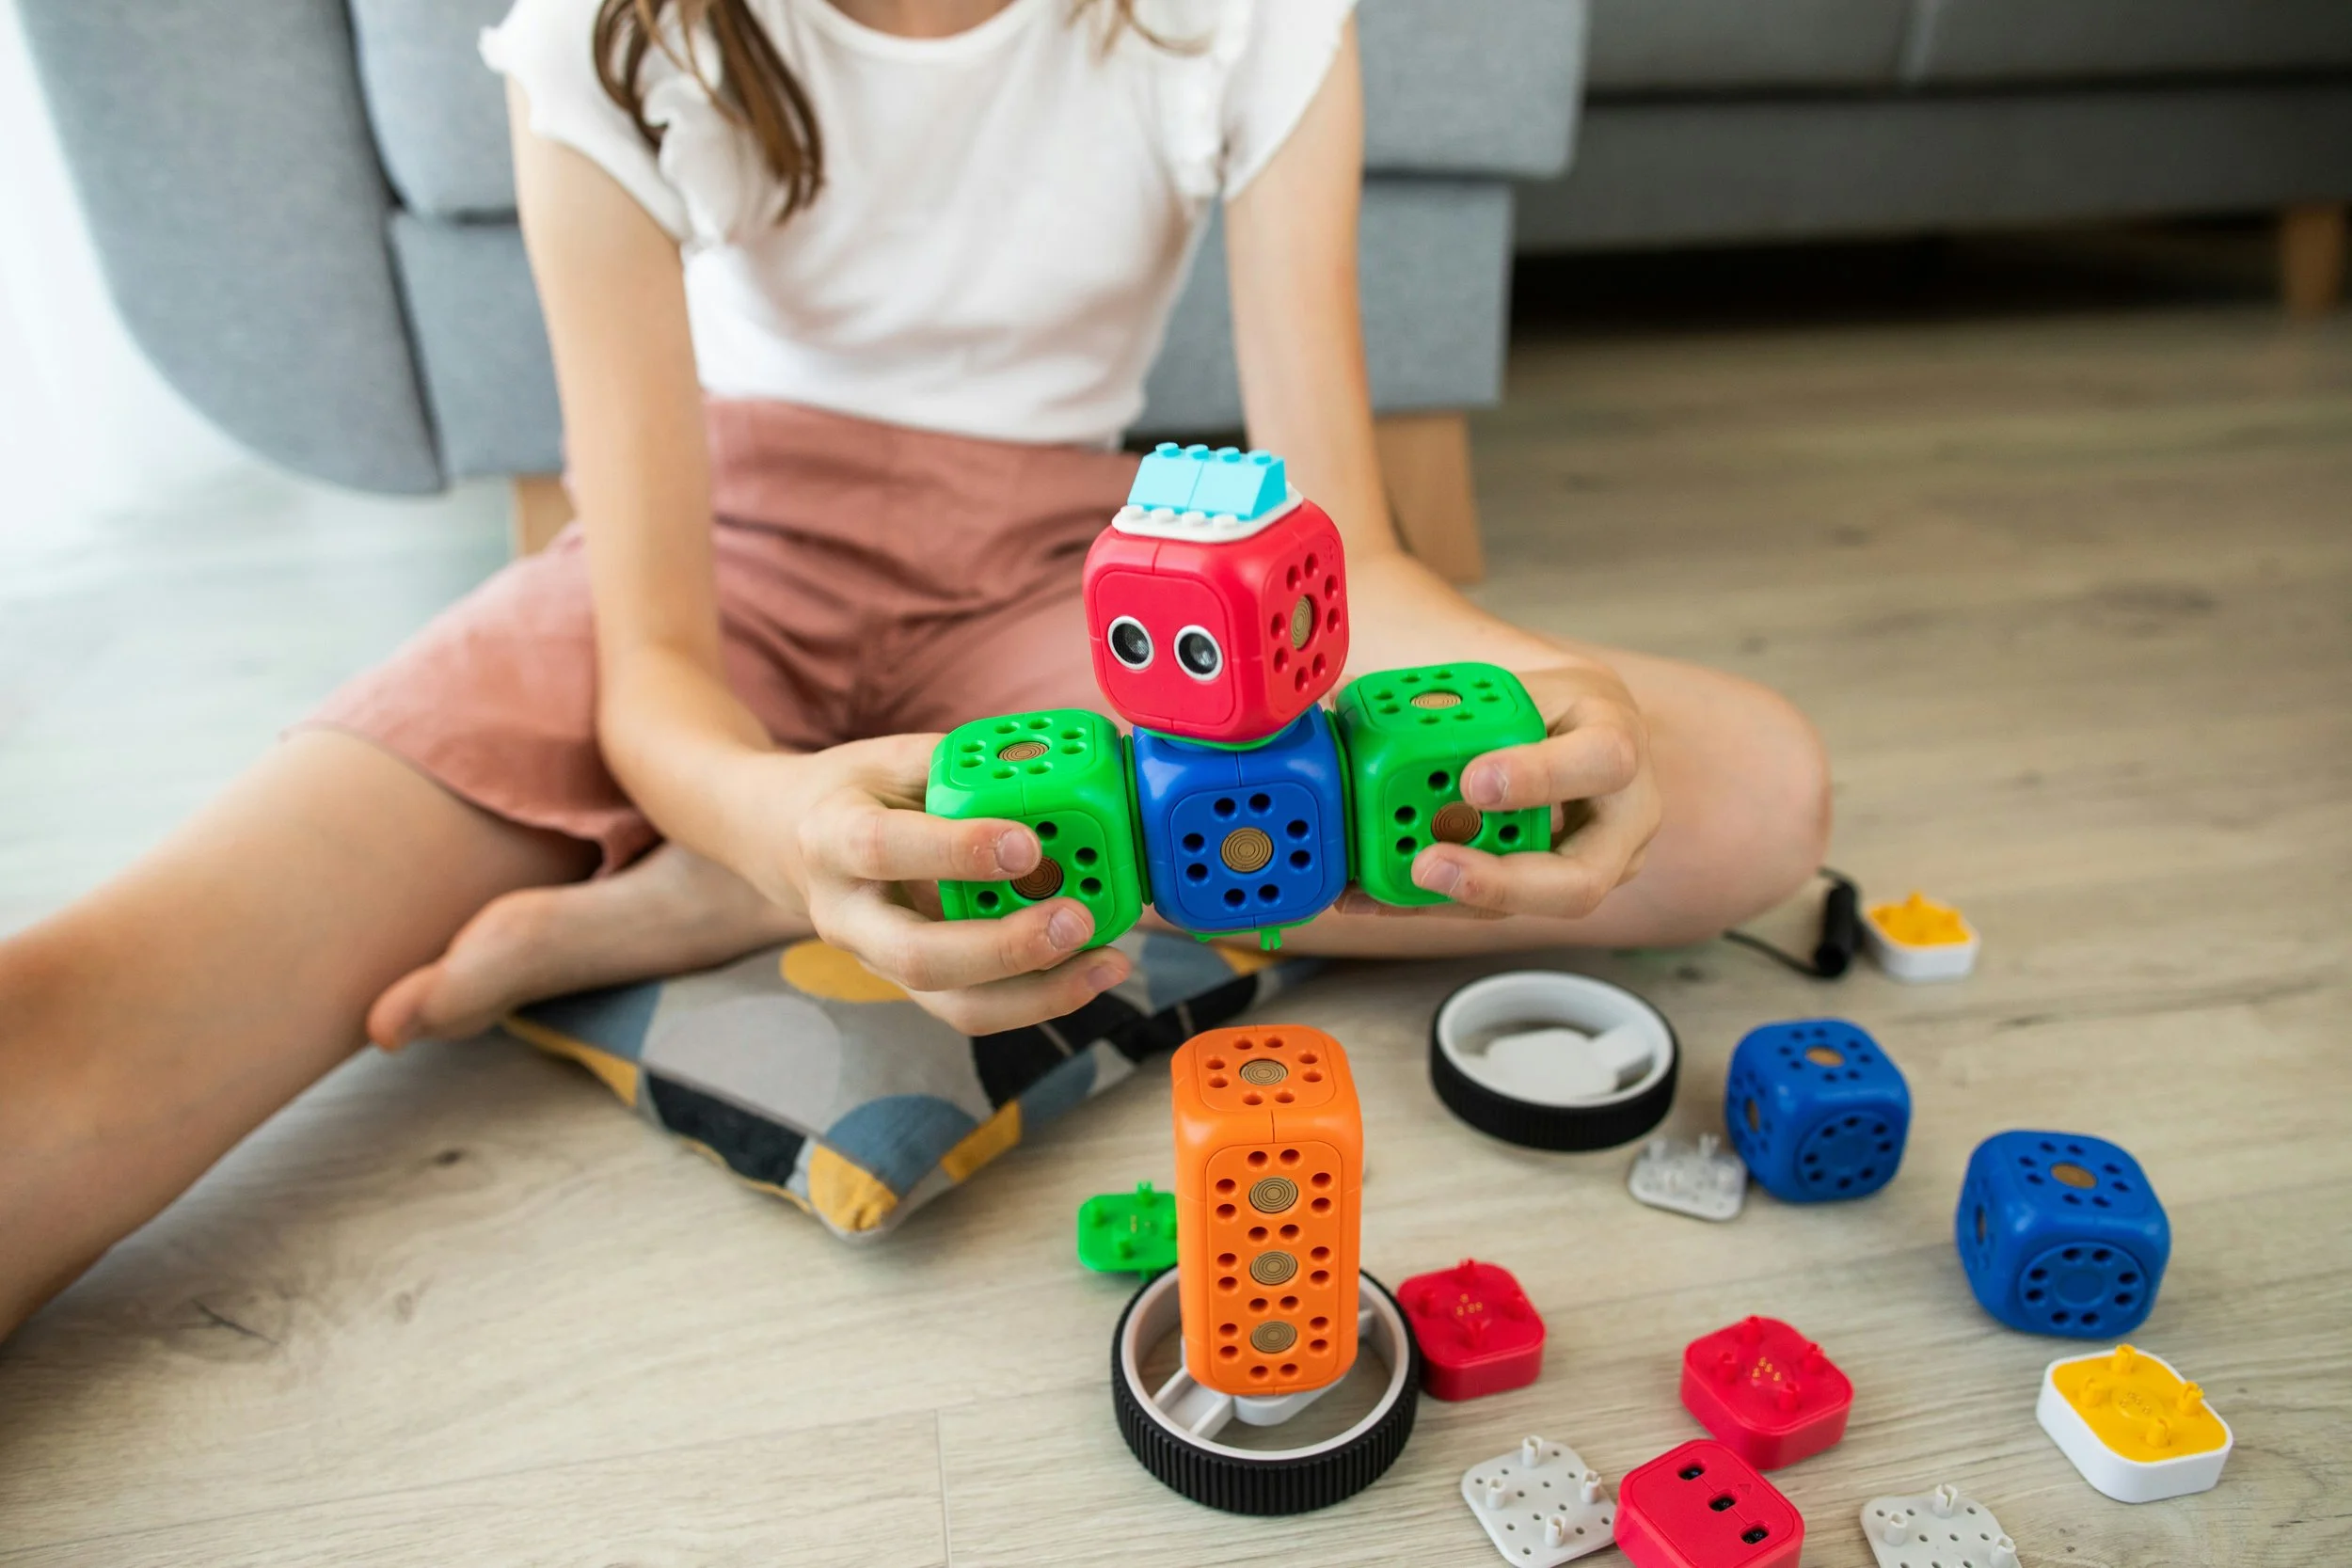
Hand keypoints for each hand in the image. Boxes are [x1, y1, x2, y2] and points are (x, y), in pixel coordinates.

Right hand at [767, 735, 1134, 1033]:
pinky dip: (1039, 995)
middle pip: (918, 957)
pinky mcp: (913, 984)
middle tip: (1076, 921)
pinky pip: (975, 1006)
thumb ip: (958, 768)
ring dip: (1038, 994)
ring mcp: (879, 961)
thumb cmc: (854, 793)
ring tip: (1107, 963)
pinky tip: (1091, 971)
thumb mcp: (891, 759)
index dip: (955, 850)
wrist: (786, 843)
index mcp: (831, 838)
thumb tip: (1048, 774)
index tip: (1026, 844)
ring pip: (953, 1004)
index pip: (883, 850)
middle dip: (1005, 948)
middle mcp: (848, 915)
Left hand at [1338, 661, 1659, 920]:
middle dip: (1499, 880)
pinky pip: (1495, 907)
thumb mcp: (1517, 685)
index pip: (1601, 762)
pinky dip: (1432, 901)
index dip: (1539, 778)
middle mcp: (1623, 819)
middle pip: (1581, 877)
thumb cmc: (1546, 706)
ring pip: (1528, 907)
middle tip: (1427, 866)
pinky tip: (1372, 892)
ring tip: (1383, 885)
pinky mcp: (1555, 892)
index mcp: (1616, 743)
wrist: (1575, 732)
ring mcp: (1598, 866)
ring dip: (1454, 899)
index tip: (1472, 782)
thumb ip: (1458, 704)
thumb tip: (1351, 705)